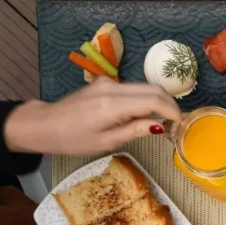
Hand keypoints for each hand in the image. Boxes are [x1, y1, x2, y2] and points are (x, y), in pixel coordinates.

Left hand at [3, 77, 181, 155]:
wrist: (45, 125)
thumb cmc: (73, 139)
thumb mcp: (106, 141)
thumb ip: (135, 130)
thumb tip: (159, 125)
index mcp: (112, 105)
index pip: (153, 100)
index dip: (172, 111)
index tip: (181, 124)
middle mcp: (112, 88)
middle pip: (152, 88)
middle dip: (170, 104)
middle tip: (177, 122)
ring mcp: (107, 83)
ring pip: (144, 86)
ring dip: (158, 100)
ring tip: (164, 120)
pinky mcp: (104, 83)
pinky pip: (132, 88)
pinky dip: (144, 99)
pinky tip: (144, 114)